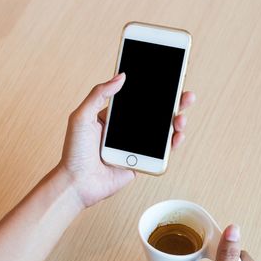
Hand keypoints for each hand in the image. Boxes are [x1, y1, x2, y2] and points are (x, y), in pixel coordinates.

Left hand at [58, 73, 195, 207]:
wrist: (78, 183)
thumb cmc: (74, 152)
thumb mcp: (82, 117)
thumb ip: (99, 94)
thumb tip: (120, 76)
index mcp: (113, 117)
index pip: (137, 100)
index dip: (153, 91)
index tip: (168, 81)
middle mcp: (126, 130)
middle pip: (154, 114)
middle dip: (173, 104)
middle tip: (185, 95)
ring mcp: (134, 146)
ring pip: (161, 131)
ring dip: (175, 123)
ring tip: (180, 118)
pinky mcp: (140, 161)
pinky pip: (160, 151)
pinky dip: (172, 143)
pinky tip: (177, 136)